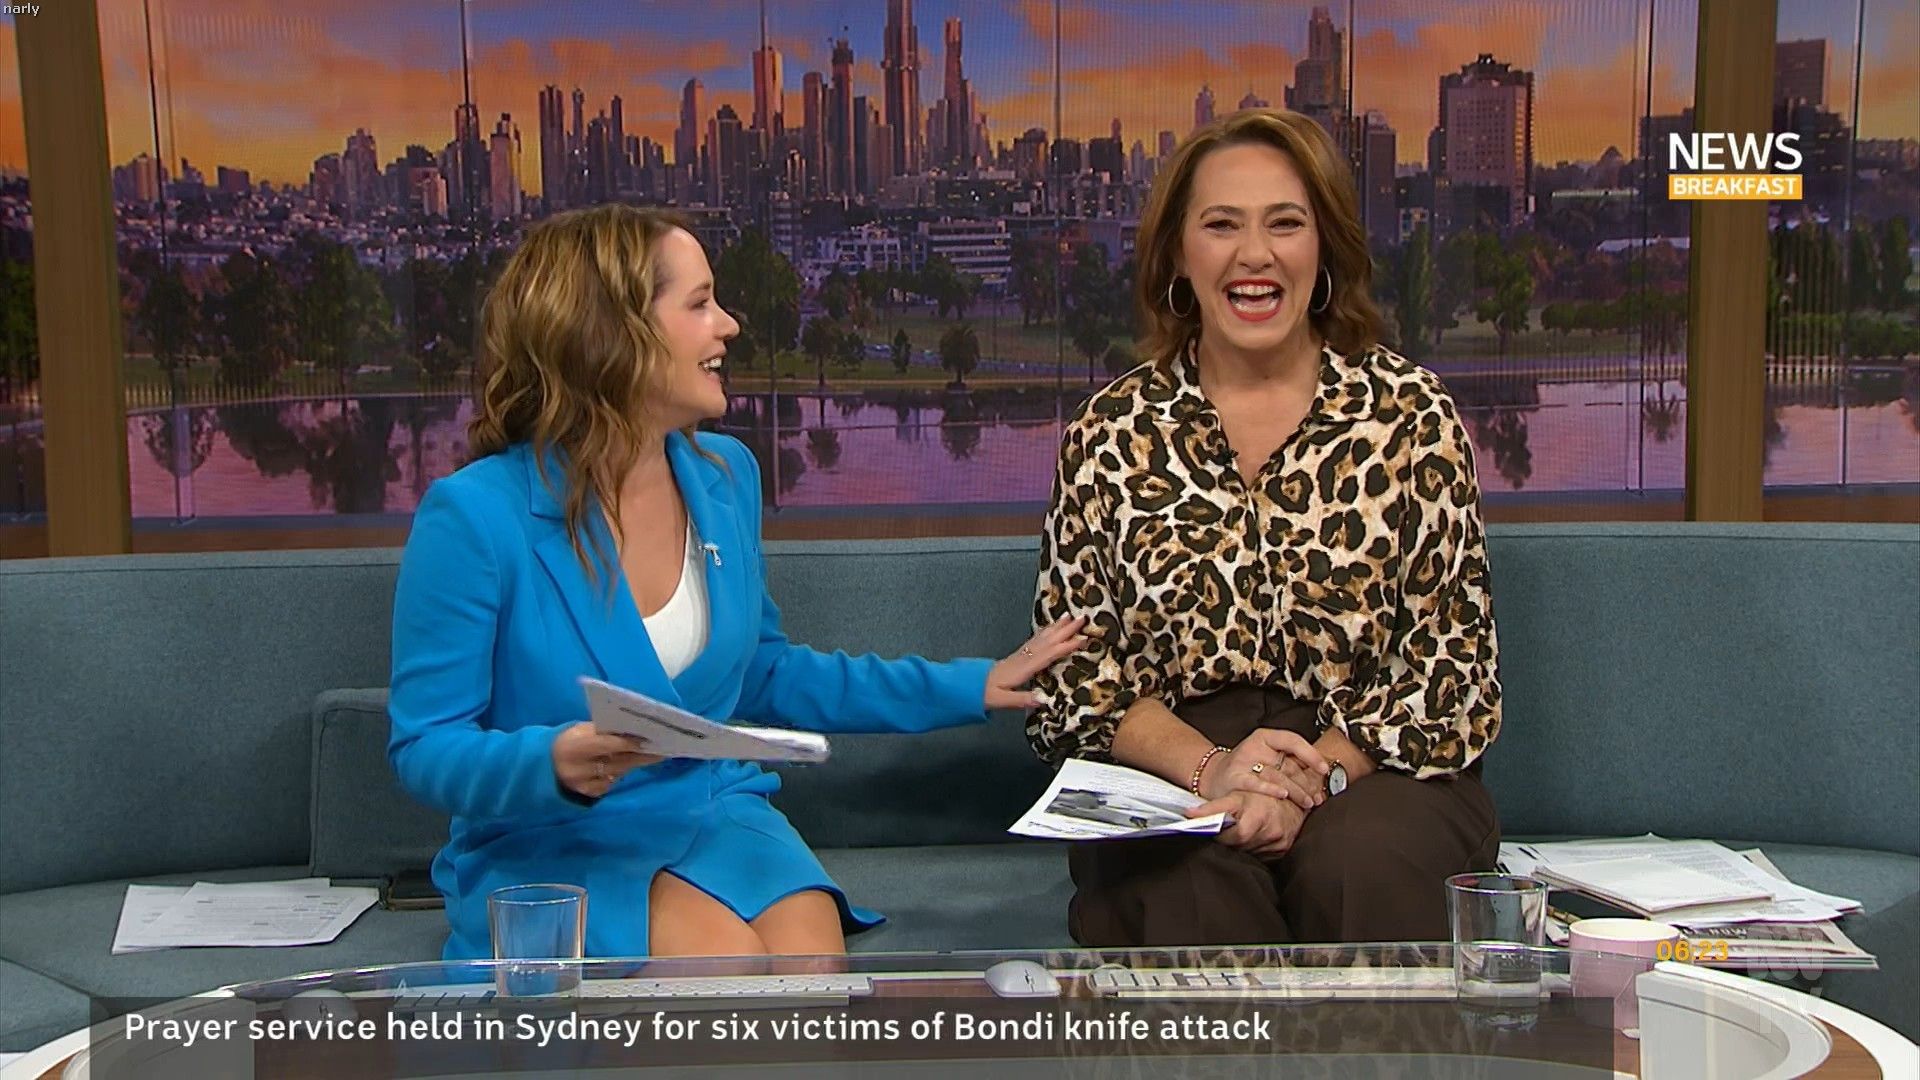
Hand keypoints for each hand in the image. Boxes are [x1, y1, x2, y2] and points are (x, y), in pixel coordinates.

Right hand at [552, 722, 660, 798]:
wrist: (548, 764)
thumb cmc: (570, 740)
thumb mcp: (581, 730)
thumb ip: (602, 730)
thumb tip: (633, 730)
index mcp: (574, 746)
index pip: (607, 744)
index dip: (629, 742)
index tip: (650, 739)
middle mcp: (578, 769)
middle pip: (618, 762)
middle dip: (642, 755)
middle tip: (663, 749)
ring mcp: (584, 784)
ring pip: (619, 772)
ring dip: (635, 763)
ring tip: (653, 754)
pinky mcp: (590, 794)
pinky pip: (613, 782)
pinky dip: (621, 773)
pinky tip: (625, 765)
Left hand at [984, 616, 1089, 709]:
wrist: (967, 686)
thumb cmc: (984, 694)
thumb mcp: (1002, 700)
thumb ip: (1022, 699)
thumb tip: (1043, 700)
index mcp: (1023, 668)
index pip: (1048, 655)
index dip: (1065, 647)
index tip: (1082, 639)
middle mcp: (1023, 658)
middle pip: (1048, 641)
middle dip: (1065, 630)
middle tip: (1081, 618)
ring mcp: (1020, 655)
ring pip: (1042, 638)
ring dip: (1056, 628)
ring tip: (1068, 617)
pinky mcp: (1018, 656)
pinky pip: (1035, 641)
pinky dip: (1045, 633)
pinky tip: (1049, 630)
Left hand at [1187, 789, 1306, 857]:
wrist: (1290, 795)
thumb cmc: (1258, 794)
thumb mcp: (1235, 796)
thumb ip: (1212, 807)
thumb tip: (1189, 814)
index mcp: (1258, 815)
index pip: (1234, 836)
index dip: (1223, 835)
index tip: (1217, 830)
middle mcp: (1271, 830)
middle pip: (1241, 846)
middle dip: (1232, 840)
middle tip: (1229, 829)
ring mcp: (1279, 841)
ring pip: (1250, 852)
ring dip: (1243, 845)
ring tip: (1243, 830)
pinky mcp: (1284, 849)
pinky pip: (1262, 855)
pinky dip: (1255, 848)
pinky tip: (1254, 837)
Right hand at [1200, 729, 1328, 810]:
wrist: (1212, 777)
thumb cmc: (1246, 768)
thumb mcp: (1266, 757)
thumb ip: (1289, 761)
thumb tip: (1320, 775)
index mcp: (1264, 737)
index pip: (1292, 740)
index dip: (1311, 754)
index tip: (1324, 769)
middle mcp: (1254, 747)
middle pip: (1288, 764)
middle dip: (1306, 783)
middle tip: (1317, 797)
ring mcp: (1243, 762)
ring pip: (1277, 775)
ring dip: (1295, 792)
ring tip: (1307, 803)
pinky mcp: (1235, 778)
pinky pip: (1256, 784)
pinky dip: (1271, 789)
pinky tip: (1282, 796)